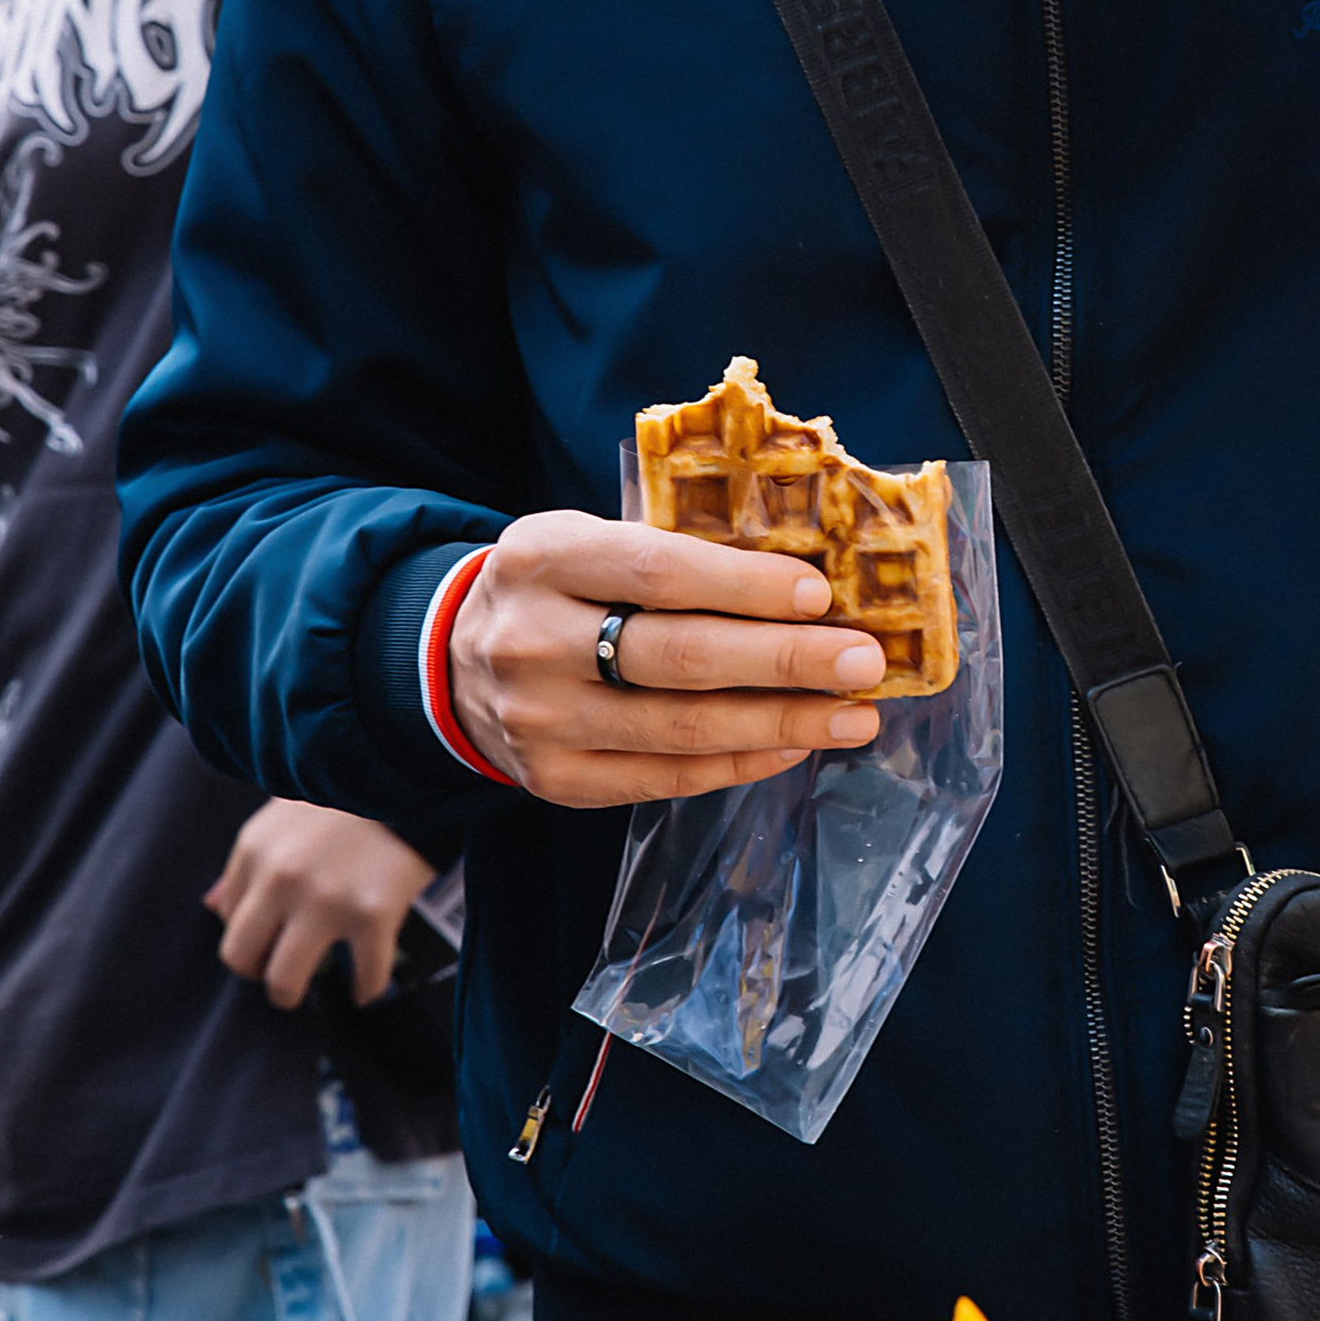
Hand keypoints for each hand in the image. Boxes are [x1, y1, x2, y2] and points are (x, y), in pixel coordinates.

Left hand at [208, 802, 438, 1007]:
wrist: (416, 765)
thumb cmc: (352, 788)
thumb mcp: (287, 808)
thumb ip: (251, 858)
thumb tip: (212, 905)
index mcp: (255, 848)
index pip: (227, 917)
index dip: (250, 931)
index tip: (272, 935)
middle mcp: (281, 877)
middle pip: (241, 957)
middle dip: (259, 972)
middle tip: (281, 972)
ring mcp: (326, 899)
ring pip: (284, 980)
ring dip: (294, 993)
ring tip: (311, 987)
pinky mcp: (373, 914)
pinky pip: (364, 976)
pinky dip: (367, 987)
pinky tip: (368, 986)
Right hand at [447, 511, 887, 809]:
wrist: (454, 661)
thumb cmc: (558, 587)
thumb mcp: (589, 540)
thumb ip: (674, 552)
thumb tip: (806, 583)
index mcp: (544, 556)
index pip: (659, 573)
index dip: (747, 587)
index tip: (822, 596)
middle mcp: (532, 640)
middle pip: (679, 657)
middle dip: (786, 661)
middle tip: (865, 662)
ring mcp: (539, 720)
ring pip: (681, 728)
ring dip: (782, 724)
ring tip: (855, 717)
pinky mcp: (554, 780)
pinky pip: (665, 777)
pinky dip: (739, 762)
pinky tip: (794, 746)